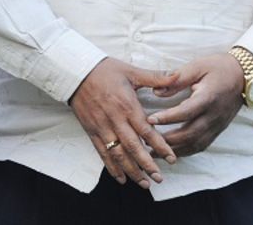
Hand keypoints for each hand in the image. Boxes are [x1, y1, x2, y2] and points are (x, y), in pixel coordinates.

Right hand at [68, 58, 177, 188]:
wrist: (74, 71)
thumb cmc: (104, 70)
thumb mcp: (131, 71)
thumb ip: (155, 77)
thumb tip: (177, 76)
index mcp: (127, 105)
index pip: (146, 131)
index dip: (160, 146)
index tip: (172, 159)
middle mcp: (115, 119)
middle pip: (133, 147)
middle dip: (147, 164)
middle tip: (159, 178)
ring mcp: (102, 127)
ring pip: (118, 154)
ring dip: (131, 170)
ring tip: (144, 183)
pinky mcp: (91, 131)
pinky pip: (102, 153)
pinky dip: (111, 167)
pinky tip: (120, 178)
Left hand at [147, 53, 243, 155]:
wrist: (244, 75)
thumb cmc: (218, 67)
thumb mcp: (197, 66)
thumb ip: (176, 79)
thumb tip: (156, 92)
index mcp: (208, 97)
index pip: (186, 112)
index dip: (167, 117)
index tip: (149, 120)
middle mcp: (214, 115)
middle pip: (191, 133)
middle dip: (168, 140)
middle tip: (147, 141)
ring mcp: (218, 125)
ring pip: (196, 143)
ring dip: (176, 150)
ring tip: (156, 153)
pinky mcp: (218, 129)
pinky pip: (203, 145)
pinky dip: (187, 151)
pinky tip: (173, 152)